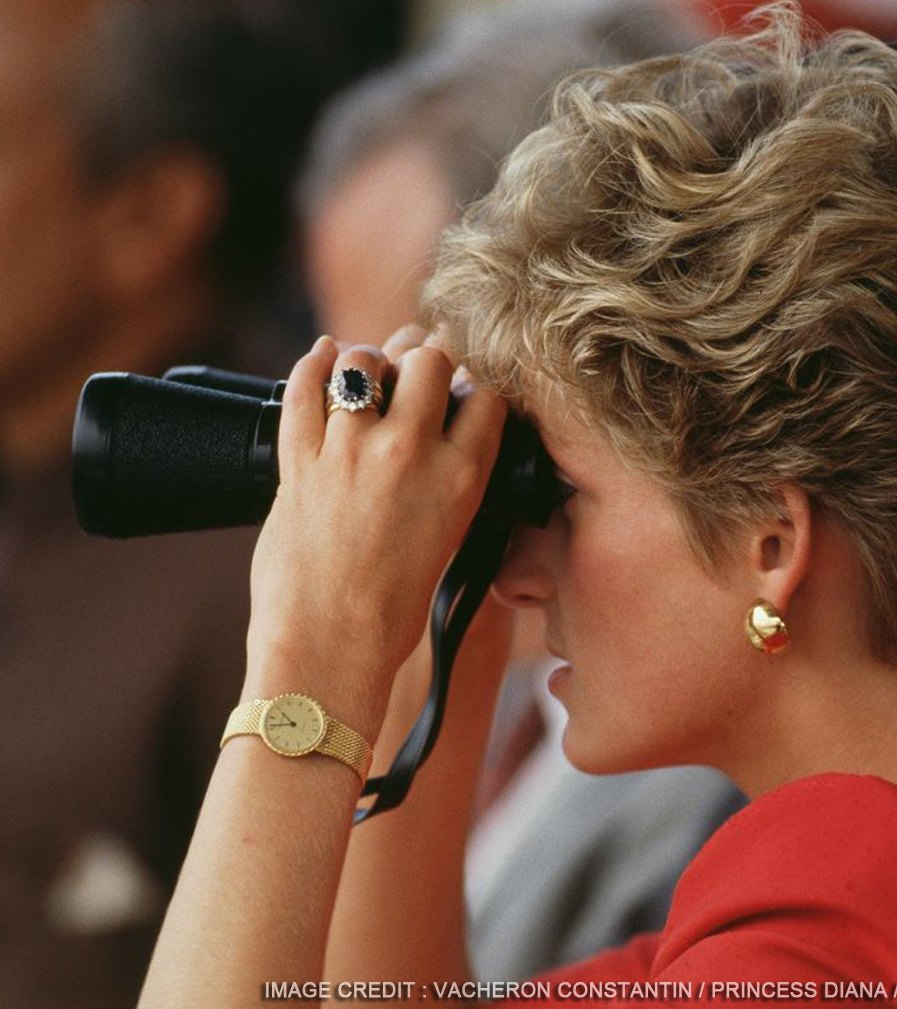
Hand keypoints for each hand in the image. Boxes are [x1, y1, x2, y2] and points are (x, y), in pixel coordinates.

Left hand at [243, 327, 505, 742]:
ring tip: (367, 374)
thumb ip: (449, 481)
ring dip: (367, 361)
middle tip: (418, 368)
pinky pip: (301, 387)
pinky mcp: (298, 460)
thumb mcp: (447, 540)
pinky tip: (322, 357)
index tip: (467, 381)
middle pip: (429, 357)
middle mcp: (409, 453)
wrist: (328, 651)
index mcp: (459, 477)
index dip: (478, 378)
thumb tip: (442, 438)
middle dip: (426, 356)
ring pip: (362, 360)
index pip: (487, 392)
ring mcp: (349, 451)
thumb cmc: (391, 614)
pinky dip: (311, 364)